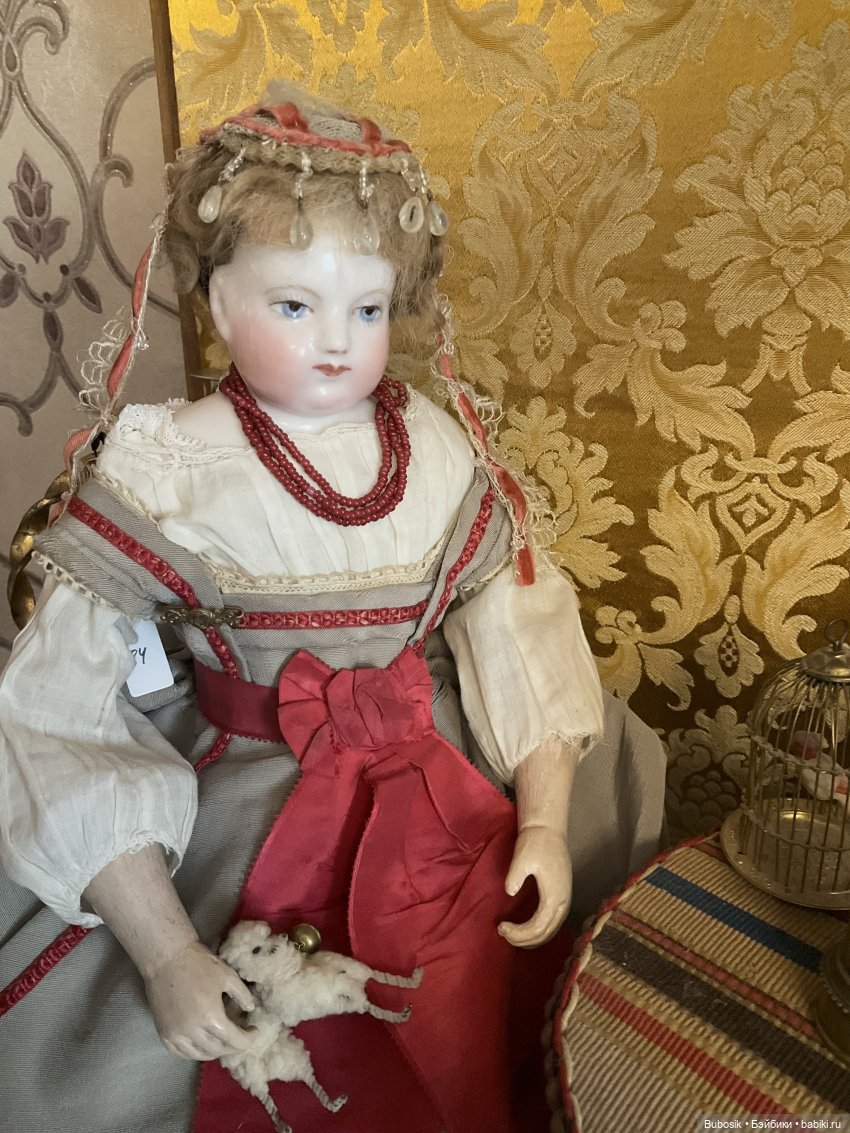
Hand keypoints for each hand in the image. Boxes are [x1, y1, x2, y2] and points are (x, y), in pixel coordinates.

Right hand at [144, 939, 256, 1059]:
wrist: (166, 959)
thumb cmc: (198, 964)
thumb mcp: (227, 975)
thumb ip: (242, 995)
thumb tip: (250, 1009)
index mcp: (211, 1017)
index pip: (234, 1041)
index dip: (248, 1039)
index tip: (255, 1031)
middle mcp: (193, 1032)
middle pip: (219, 1050)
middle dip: (234, 1046)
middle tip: (241, 1036)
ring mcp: (176, 1035)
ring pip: (200, 1055)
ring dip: (216, 1051)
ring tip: (224, 1041)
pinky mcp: (164, 1034)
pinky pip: (182, 1053)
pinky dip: (195, 1052)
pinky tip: (203, 1045)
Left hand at [498, 826, 571, 948]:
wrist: (548, 829)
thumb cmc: (535, 842)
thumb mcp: (522, 857)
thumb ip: (515, 876)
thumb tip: (510, 892)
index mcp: (554, 896)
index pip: (537, 927)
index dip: (519, 933)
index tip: (501, 927)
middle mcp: (563, 902)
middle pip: (546, 933)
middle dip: (523, 939)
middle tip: (502, 933)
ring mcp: (565, 899)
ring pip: (552, 930)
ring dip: (532, 938)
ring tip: (512, 934)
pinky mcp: (563, 896)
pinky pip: (553, 922)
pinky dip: (540, 931)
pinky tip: (527, 929)